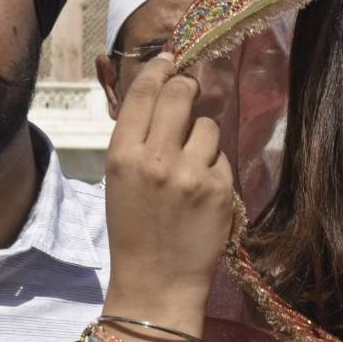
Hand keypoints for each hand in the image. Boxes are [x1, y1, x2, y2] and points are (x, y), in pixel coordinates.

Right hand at [102, 54, 234, 341]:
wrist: (157, 282)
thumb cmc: (134, 230)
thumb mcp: (120, 181)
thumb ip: (138, 140)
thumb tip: (162, 95)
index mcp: (121, 155)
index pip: (143, 93)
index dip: (160, 70)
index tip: (171, 59)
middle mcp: (155, 158)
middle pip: (181, 95)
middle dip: (188, 88)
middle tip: (190, 92)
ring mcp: (191, 172)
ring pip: (208, 124)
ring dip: (203, 136)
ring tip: (191, 164)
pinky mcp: (220, 188)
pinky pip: (223, 156)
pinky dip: (216, 165)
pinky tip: (204, 189)